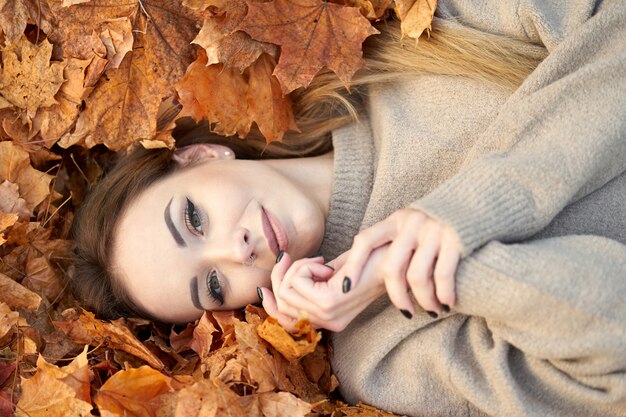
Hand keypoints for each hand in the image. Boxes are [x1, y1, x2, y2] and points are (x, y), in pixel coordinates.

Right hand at [259, 249, 386, 331]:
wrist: (392, 257)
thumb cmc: (362, 262)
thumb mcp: (328, 277)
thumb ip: (304, 286)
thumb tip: (271, 286)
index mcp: (327, 321)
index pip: (285, 322)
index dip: (270, 304)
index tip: (266, 285)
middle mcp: (327, 322)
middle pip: (282, 302)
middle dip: (283, 275)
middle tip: (301, 259)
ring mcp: (328, 314)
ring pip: (287, 290)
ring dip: (298, 268)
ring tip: (320, 263)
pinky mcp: (330, 301)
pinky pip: (298, 281)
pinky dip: (306, 266)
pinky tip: (326, 265)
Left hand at [343, 208, 461, 315]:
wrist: (478, 200)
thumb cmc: (435, 223)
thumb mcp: (406, 225)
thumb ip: (384, 243)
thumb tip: (341, 269)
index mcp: (395, 219)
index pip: (365, 241)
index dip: (352, 265)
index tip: (344, 289)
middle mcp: (412, 223)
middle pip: (392, 267)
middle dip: (397, 296)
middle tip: (406, 311)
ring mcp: (433, 230)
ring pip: (418, 277)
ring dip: (424, 300)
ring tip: (431, 309)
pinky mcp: (456, 239)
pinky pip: (443, 275)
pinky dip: (444, 294)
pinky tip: (447, 303)